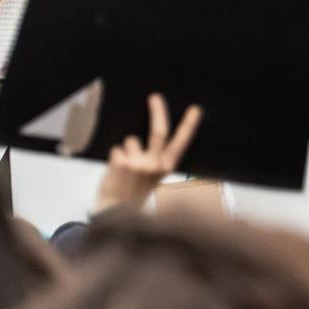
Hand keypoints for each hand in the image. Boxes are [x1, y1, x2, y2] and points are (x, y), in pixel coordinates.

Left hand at [94, 93, 202, 214]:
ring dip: (125, 149)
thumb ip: (152, 157)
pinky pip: (116, 148)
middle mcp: (155, 166)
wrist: (114, 211)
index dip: (189, 125)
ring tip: (124, 168)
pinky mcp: (122, 164)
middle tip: (155, 97)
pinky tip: (115, 171)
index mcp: (165, 168)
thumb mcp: (151, 176)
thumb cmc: (133, 190)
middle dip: (158, 111)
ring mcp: (139, 165)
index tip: (195, 109)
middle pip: (159, 132)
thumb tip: (146, 133)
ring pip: (130, 140)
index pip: (180, 144)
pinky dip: (113, 155)